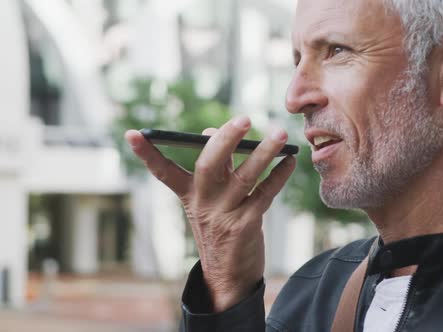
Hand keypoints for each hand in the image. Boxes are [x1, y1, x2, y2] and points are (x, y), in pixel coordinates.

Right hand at [125, 116, 295, 311]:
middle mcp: (203, 204)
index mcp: (189, 196)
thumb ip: (214, 166)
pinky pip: (265, 194)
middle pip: (209, 165)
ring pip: (244, 177)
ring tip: (279, 134)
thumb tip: (212, 130)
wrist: (228, 277)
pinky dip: (279, 175)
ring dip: (264, 153)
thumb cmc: (221, 229)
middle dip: (225, 139)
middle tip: (244, 119)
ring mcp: (224, 216)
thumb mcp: (209, 201)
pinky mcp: (246, 226)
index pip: (164, 172)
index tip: (132, 134)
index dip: (148, 154)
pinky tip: (289, 160)